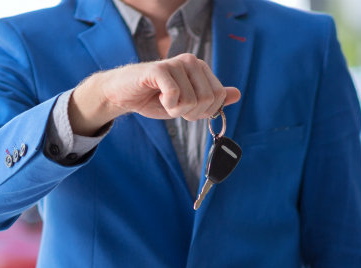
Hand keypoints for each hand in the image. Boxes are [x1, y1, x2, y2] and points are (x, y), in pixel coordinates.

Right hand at [69, 53, 240, 135]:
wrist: (124, 95)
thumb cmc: (156, 98)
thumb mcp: (189, 102)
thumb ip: (213, 98)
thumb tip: (237, 94)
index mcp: (201, 68)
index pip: (219, 96)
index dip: (205, 111)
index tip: (188, 108)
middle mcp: (191, 61)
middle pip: (208, 99)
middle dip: (191, 112)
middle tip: (174, 105)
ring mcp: (175, 63)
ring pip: (192, 100)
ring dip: (176, 110)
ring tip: (164, 99)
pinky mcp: (159, 69)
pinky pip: (175, 95)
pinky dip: (167, 105)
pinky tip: (158, 96)